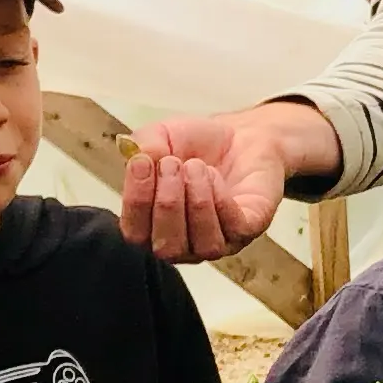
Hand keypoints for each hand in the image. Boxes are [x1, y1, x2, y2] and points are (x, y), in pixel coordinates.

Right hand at [119, 107, 316, 261]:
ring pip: (204, 245)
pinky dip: (222, 202)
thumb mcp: (161, 135)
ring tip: (196, 167)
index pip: (135, 234)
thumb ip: (143, 143)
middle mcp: (183, 243)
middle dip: (167, 203)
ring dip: (197, 202)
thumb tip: (135, 153)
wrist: (240, 135)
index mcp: (152, 227)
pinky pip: (234, 229)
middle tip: (171, 164)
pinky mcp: (248, 230)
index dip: (136, 201)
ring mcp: (217, 240)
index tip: (141, 162)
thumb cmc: (195, 144)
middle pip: (166, 248)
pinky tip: (215, 177)